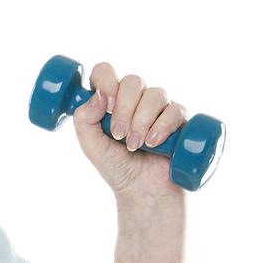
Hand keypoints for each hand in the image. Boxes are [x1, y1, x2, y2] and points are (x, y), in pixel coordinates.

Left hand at [71, 61, 188, 202]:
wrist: (142, 190)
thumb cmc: (116, 167)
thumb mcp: (91, 146)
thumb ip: (84, 120)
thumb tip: (99, 96)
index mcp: (110, 100)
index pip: (105, 72)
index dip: (106, 81)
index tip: (106, 105)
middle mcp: (135, 99)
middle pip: (132, 81)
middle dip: (124, 109)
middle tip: (119, 135)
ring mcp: (158, 108)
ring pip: (155, 94)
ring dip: (142, 121)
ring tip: (135, 145)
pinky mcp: (178, 120)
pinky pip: (174, 109)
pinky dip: (162, 126)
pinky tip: (154, 143)